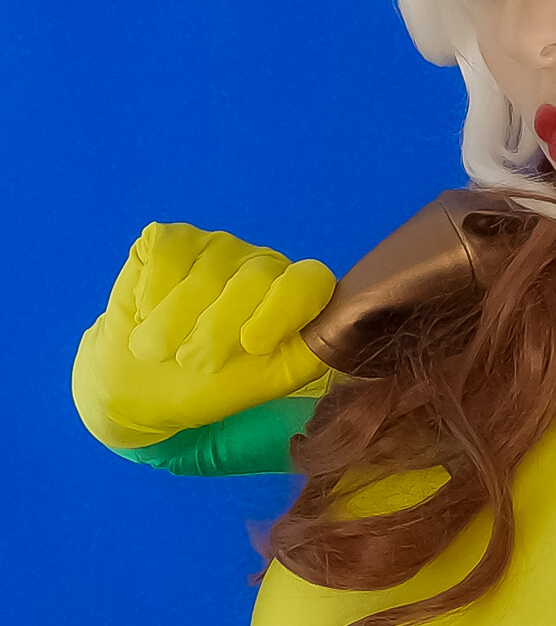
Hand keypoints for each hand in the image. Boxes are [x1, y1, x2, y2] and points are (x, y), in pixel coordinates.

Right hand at [72, 223, 335, 448]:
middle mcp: (261, 263)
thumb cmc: (211, 384)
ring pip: (206, 273)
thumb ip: (309, 353)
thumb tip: (343, 330)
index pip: (310, 282)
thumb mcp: (269, 379)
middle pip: (255, 280)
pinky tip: (145, 313)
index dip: (282, 310)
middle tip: (194, 362)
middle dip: (217, 330)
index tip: (252, 345)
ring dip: (175, 323)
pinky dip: (150, 294)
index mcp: (294, 295)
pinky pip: (165, 255)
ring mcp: (216, 247)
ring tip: (161, 349)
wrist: (142, 386)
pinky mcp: (169, 239)